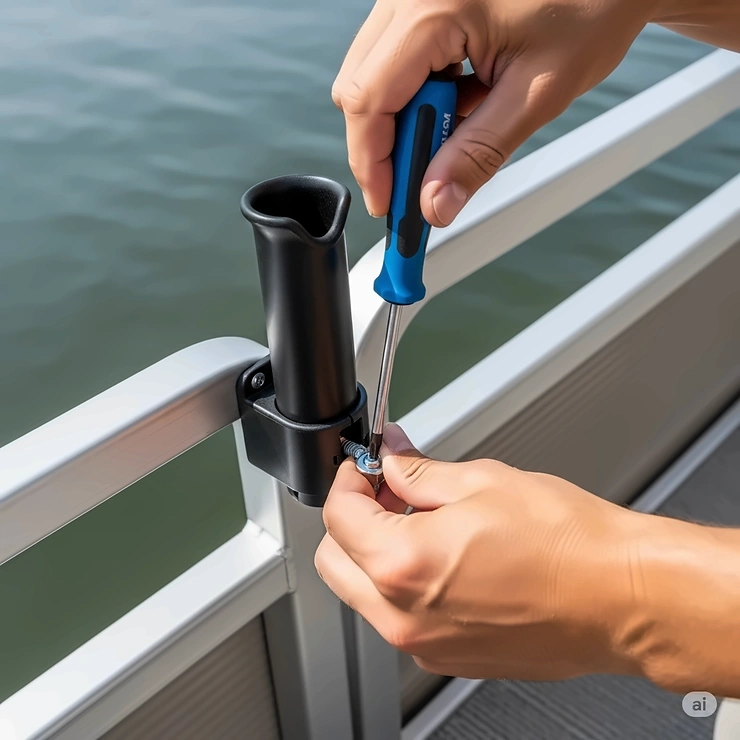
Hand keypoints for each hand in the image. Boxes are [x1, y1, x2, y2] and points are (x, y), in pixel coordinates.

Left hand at [316, 424, 643, 680]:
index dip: (348, 479)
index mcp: (404, 565)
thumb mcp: (481, 482)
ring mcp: (425, 645)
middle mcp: (405, 615)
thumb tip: (391, 458)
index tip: (365, 467)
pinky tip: (442, 556)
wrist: (619, 597)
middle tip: (385, 491)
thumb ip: (418, 472)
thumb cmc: (566, 543)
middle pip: (335, 562)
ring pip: (364, 594)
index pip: (338, 517)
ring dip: (374, 554)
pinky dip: (403, 585)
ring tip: (419, 521)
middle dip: (351, 520)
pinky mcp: (449, 658)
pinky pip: (400, 618)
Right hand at [333, 0, 658, 224]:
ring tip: (461, 126)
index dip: (372, 163)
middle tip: (425, 179)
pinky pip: (394, 61)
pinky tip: (460, 99)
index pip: (370, 100)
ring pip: (372, 78)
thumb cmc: (589, 8)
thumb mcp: (535, 95)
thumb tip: (435, 205)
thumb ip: (478, 154)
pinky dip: (418, 97)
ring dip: (406, 121)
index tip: (391, 205)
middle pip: (360, 90)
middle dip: (386, 147)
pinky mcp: (420, 3)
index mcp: (433, 7)